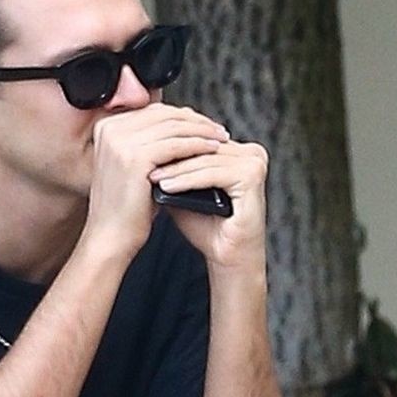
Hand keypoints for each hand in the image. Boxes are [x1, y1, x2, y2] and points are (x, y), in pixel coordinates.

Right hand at [84, 104, 232, 259]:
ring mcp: (121, 141)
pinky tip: (214, 151)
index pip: (154, 109)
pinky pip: (177, 145)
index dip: (184, 116)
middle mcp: (110, 128)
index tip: (205, 124)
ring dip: (203, 132)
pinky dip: (199, 146)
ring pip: (174, 127)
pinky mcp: (135, 157)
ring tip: (222, 139)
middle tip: (219, 130)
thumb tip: (184, 124)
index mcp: (107, 126)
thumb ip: (149, 142)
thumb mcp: (134, 165)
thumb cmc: (126, 207)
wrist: (110, 236)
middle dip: (196, 121)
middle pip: (165, 114)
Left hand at [150, 131, 269, 272]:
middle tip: (142, 162)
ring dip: (175, 169)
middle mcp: (252, 153)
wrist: (228, 256)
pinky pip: (213, 174)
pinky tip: (168, 186)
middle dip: (170, 156)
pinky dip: (188, 180)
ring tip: (151, 177)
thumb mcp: (184, 191)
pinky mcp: (253, 176)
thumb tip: (144, 149)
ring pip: (205, 160)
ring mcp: (255, 163)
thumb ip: (173, 169)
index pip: (199, 139)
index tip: (141, 153)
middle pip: (202, 148)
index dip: (170, 146)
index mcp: (239, 151)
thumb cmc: (209, 228)